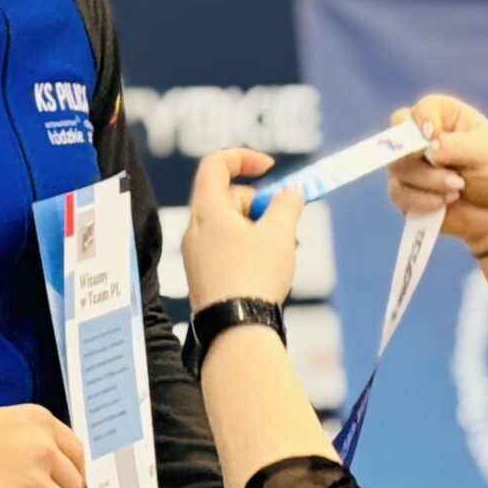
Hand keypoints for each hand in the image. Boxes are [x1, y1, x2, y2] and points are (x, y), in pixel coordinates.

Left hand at [182, 148, 305, 312]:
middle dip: (262, 204)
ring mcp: (197, 254)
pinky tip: (272, 267)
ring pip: (231, 226)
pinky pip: (228, 248)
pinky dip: (251, 248)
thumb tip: (291, 192)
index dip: (244, 158)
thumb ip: (287, 205)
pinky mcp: (204, 275)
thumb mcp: (279, 234)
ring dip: (261, 229)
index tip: (270, 167)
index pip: (215, 165)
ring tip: (286, 249)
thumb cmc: (254, 277)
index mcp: (207, 211)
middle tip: (287, 223)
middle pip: (228, 197)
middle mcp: (195, 229)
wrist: (235, 330)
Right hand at [388, 95, 487, 256]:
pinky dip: (421, 200)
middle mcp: (422, 138)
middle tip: (438, 163)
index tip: (433, 135)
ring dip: (428, 181)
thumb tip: (428, 149)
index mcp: (443, 116)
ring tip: (457, 188)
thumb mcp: (484, 152)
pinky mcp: (407, 194)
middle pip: (399, 138)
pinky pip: (398, 194)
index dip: (422, 121)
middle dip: (417, 154)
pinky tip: (444, 203)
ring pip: (398, 168)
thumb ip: (454, 145)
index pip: (420, 110)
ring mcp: (412, 166)